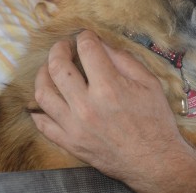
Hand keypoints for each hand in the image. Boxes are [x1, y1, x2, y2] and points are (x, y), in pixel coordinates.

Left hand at [32, 30, 195, 192]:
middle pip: (58, 67)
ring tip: (50, 67)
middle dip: (59, 48)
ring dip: (43, 74)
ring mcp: (74, 126)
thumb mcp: (149, 82)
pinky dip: (39, 108)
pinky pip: (42, 123)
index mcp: (109, 87)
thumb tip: (102, 43)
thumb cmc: (155, 120)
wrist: (154, 160)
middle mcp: (86, 105)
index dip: (85, 36)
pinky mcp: (70, 143)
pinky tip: (48, 98)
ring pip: (43, 93)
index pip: (87, 49)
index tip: (86, 35)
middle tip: (64, 45)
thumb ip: (124, 59)